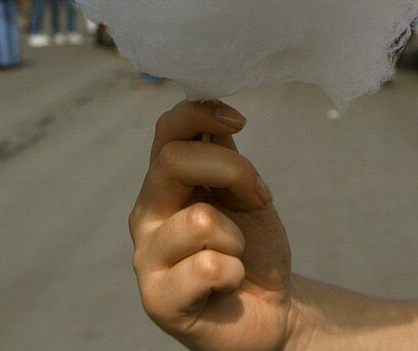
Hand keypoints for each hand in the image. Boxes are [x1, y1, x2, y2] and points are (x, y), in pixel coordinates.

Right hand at [130, 100, 292, 350]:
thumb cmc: (251, 245)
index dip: (201, 115)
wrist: (270, 308)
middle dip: (234, 173)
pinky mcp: (158, 299)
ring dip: (237, 237)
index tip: (239, 122)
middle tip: (257, 198)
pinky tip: (227, 284)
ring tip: (234, 254)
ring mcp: (147, 255)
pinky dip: (234, 272)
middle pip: (174, 161)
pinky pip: (209, 267)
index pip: (166, 129)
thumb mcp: (242, 190)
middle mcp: (147, 212)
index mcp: (164, 180)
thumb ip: (222, 153)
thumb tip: (212, 110)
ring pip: (200, 219)